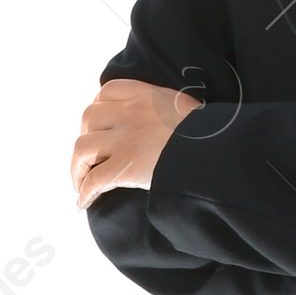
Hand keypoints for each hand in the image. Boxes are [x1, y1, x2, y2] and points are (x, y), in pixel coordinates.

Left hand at [73, 78, 202, 209]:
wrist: (217, 149)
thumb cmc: (210, 132)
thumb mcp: (186, 108)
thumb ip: (167, 109)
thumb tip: (166, 119)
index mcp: (146, 95)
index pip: (108, 92)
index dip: (99, 108)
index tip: (101, 124)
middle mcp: (129, 113)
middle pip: (88, 118)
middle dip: (86, 136)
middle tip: (92, 155)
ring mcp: (124, 139)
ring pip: (82, 148)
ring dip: (78, 167)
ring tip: (82, 182)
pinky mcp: (124, 167)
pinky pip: (93, 180)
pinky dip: (85, 192)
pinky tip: (85, 202)